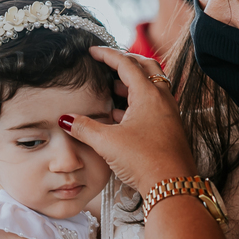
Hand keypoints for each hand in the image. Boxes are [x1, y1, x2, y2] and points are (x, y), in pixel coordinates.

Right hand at [59, 47, 195, 194]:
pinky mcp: (169, 129)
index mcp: (149, 94)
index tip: (92, 51)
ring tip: (111, 88)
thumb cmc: (145, 161)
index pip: (126, 63)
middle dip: (126, 62)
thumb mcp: (107, 143)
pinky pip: (153, 105)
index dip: (107, 55)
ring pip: (151, 87)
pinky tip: (121, 116)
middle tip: (108, 63)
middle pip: (146, 68)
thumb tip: (65, 119)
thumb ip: (84, 128)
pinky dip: (137, 102)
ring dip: (132, 84)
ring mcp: (168, 114)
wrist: (174, 187)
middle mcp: (162, 99)